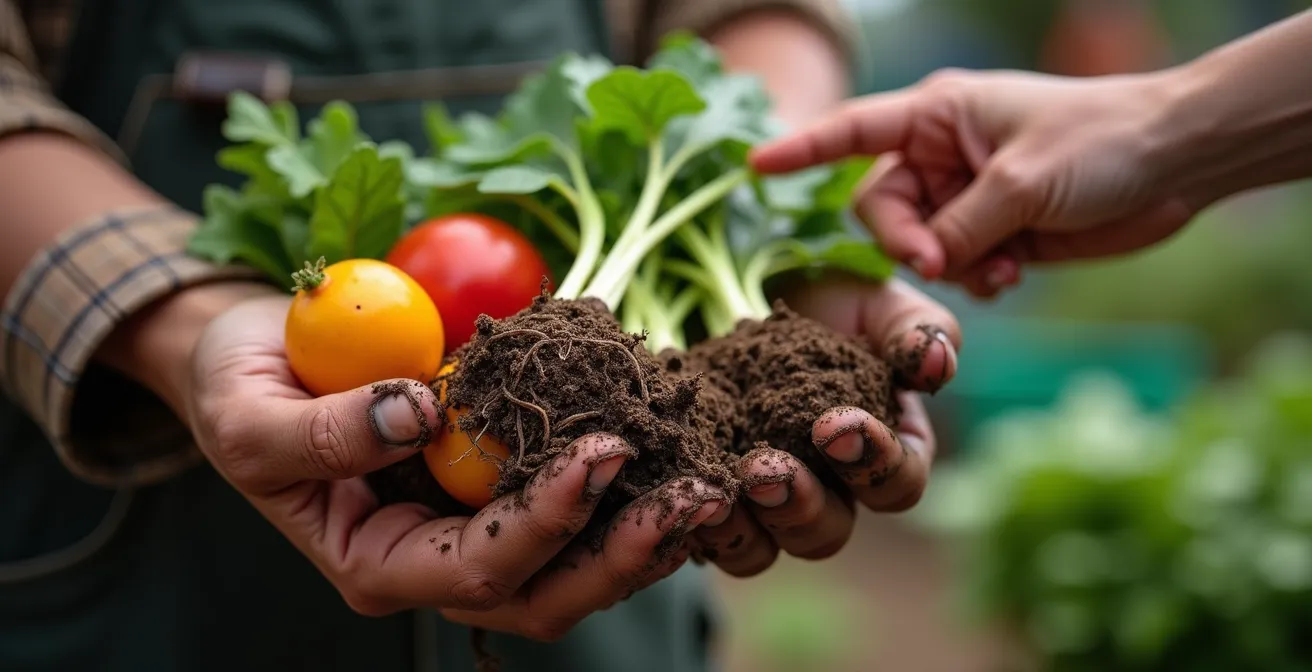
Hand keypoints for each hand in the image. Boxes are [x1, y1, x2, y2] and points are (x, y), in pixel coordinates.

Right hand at [186, 296, 726, 640]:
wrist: (257, 357)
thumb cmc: (239, 389)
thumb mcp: (247, 415)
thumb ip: (322, 432)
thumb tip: (421, 412)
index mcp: (376, 563)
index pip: (475, 570)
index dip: (543, 525)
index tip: (601, 457)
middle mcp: (437, 559)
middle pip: (546, 592)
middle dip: (623, 553)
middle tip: (694, 495)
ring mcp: (476, 523)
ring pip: (575, 561)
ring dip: (644, 528)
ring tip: (708, 480)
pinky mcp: (503, 481)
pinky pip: (577, 501)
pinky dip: (629, 482)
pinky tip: (673, 442)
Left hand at [689, 277, 959, 575]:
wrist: (744, 287)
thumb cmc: (830, 300)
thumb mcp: (880, 303)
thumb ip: (919, 331)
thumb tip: (937, 365)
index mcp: (887, 453)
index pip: (897, 482)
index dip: (872, 462)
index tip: (834, 425)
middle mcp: (830, 491)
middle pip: (827, 530)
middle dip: (798, 503)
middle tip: (765, 467)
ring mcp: (767, 504)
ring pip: (768, 546)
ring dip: (745, 526)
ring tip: (718, 492)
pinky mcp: (714, 499)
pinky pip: (709, 537)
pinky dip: (697, 524)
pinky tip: (681, 494)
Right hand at [750, 68, 1197, 298]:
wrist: (1176, 161)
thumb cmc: (1101, 141)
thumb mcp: (1019, 182)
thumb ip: (959, 227)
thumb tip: (926, 267)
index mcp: (938, 114)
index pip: (853, 129)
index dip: (803, 149)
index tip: (756, 167)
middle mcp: (943, 153)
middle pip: (883, 208)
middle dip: (908, 241)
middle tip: (944, 262)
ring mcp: (968, 193)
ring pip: (922, 245)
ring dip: (953, 264)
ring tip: (1002, 263)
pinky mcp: (997, 229)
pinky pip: (959, 265)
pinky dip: (977, 276)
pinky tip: (1014, 271)